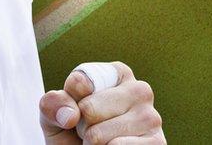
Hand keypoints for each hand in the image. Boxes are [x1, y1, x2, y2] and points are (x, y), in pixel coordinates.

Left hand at [38, 61, 163, 143]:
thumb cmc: (72, 131)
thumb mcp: (55, 112)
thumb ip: (53, 103)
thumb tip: (70, 116)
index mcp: (116, 73)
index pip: (79, 82)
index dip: (69, 102)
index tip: (78, 108)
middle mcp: (140, 89)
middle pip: (89, 109)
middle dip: (81, 125)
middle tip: (89, 129)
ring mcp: (151, 117)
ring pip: (99, 135)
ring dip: (91, 143)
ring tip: (101, 141)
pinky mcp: (157, 143)